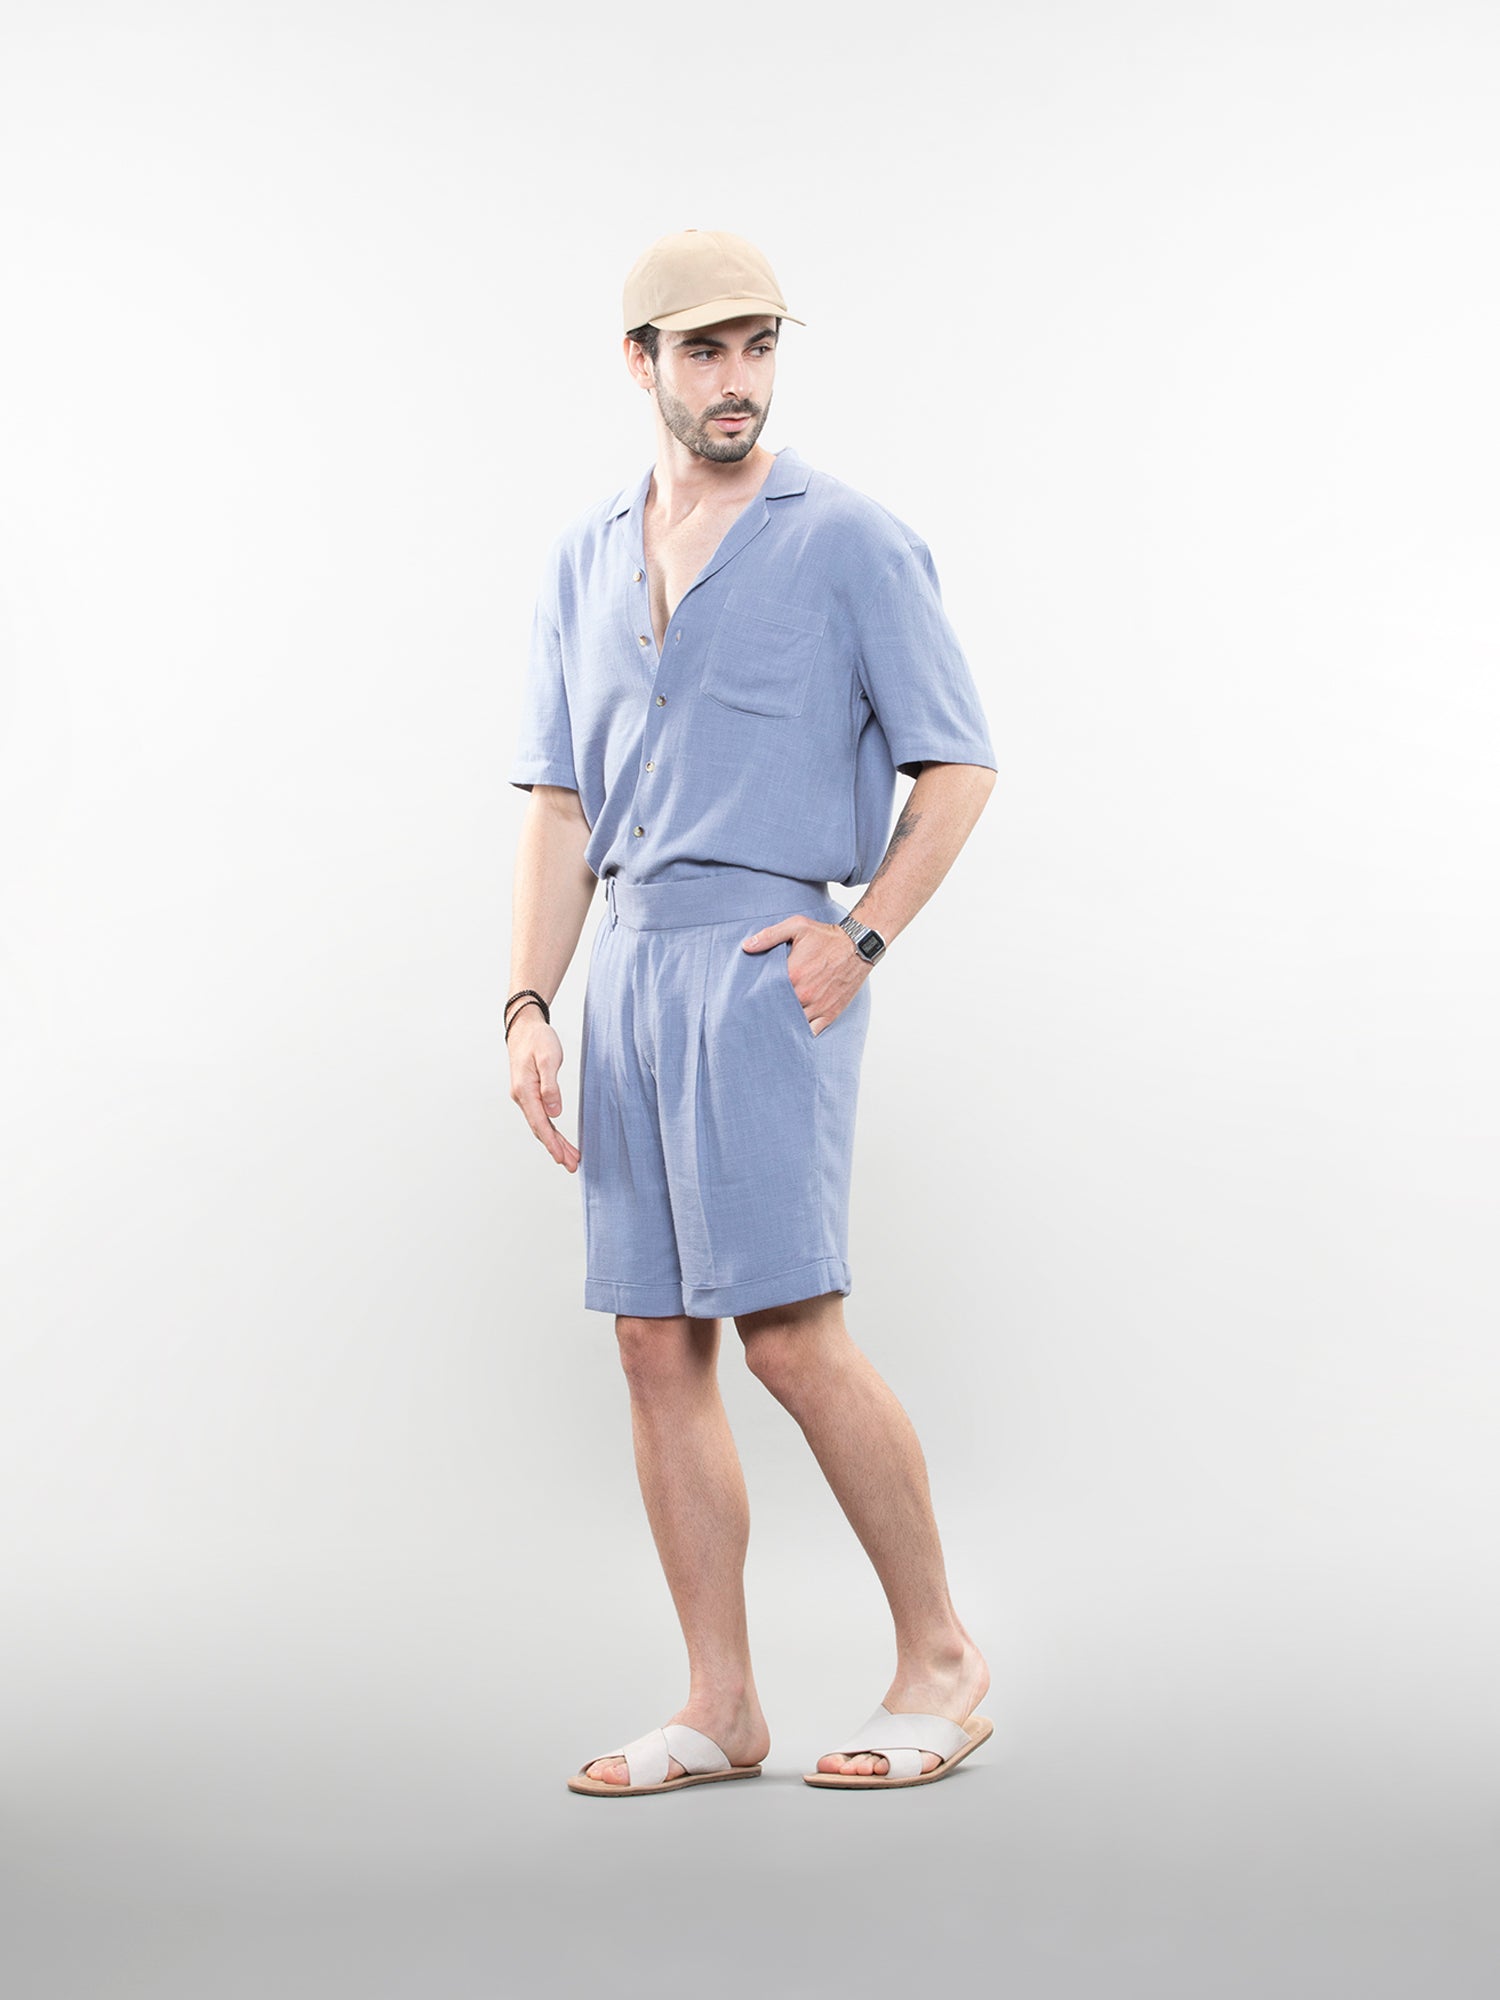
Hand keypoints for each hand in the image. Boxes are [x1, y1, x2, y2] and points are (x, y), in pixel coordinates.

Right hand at [507, 1012, 579, 1170]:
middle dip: (556, 1149)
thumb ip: (550, 1085)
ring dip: (555, 1143)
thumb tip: (554, 1112)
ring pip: (541, 1126)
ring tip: (571, 1158)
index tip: (562, 1158)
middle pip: (540, 1130)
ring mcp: (525, 1097)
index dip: (552, 1143)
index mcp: (524, 1091)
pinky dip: (551, 1132)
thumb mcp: (548, 1058)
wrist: (524, 1027)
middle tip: (572, 1165)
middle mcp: (522, 1097)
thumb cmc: (537, 1040)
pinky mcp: (530, 1094)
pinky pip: (541, 1118)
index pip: (540, 1124)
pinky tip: (560, 1140)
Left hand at [740, 915, 868, 1034]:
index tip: (749, 999)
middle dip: (768, 1012)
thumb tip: (747, 946)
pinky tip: (794, 1031)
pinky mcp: (830, 1013)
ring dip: (784, 1024)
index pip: (765, 993)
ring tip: (773, 1024)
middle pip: (778, 1011)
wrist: (858, 945)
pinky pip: (812, 1032)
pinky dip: (802, 1033)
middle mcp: (804, 994)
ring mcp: (818, 1006)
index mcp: (792, 975)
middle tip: (757, 1014)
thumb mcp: (797, 927)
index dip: (757, 997)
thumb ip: (769, 936)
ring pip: (793, 1024)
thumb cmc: (827, 936)